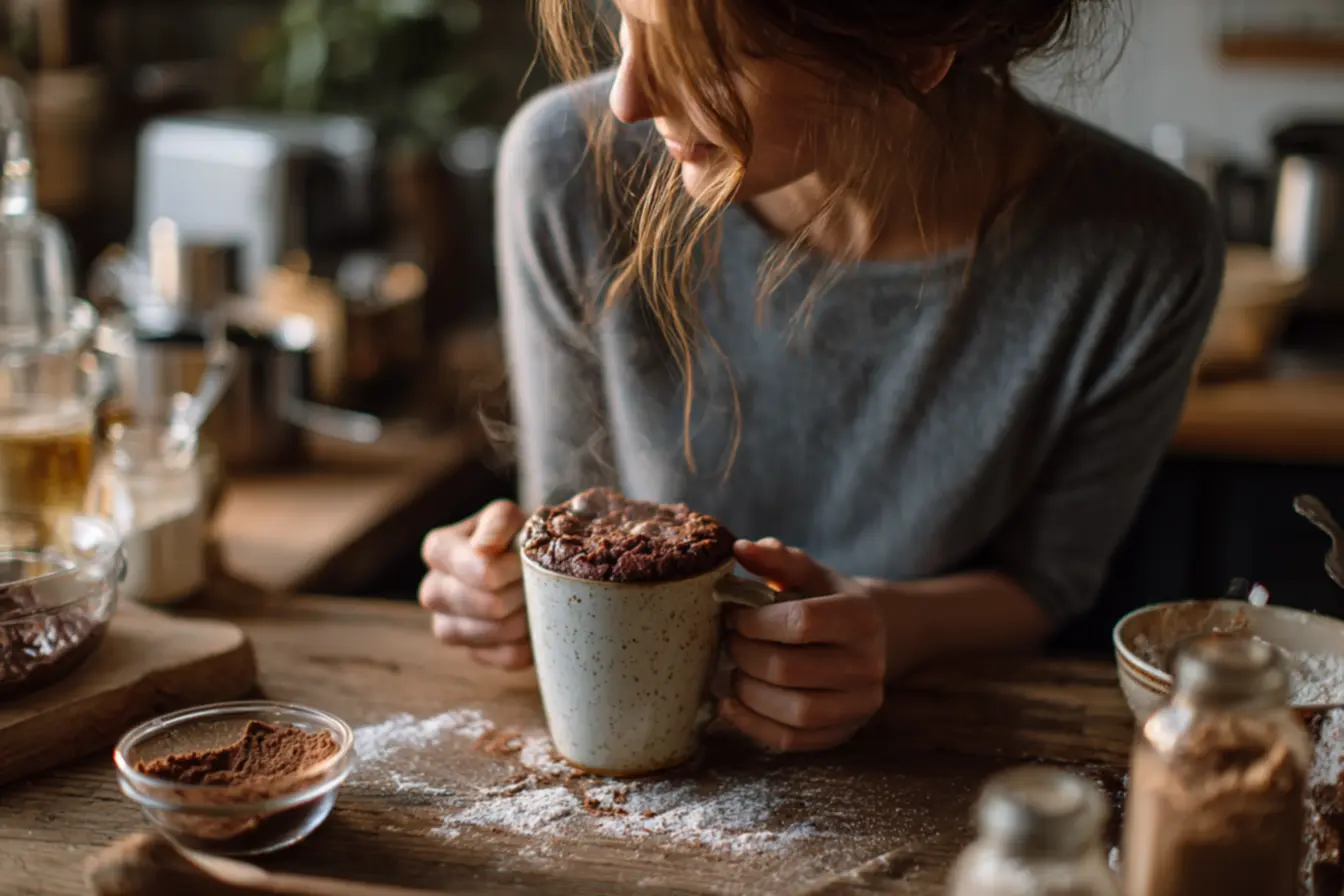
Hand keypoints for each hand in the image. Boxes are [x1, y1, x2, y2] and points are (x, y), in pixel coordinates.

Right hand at [419, 500, 531, 669]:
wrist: (526, 564)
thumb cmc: (514, 536)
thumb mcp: (509, 517)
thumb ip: (498, 522)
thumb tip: (483, 549)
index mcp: (438, 550)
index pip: (482, 573)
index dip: (514, 569)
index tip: (526, 559)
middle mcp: (433, 591)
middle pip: (492, 605)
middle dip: (523, 591)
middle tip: (537, 579)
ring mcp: (447, 627)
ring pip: (500, 631)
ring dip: (529, 614)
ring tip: (535, 597)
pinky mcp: (470, 653)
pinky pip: (508, 656)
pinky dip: (530, 640)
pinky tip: (532, 621)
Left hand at [719, 538, 886, 751]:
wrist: (864, 641)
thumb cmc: (826, 601)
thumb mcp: (808, 574)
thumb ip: (776, 558)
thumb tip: (740, 548)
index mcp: (861, 617)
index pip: (800, 622)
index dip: (755, 621)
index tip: (733, 615)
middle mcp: (868, 665)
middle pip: (789, 670)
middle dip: (744, 655)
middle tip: (728, 642)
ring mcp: (860, 705)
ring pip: (794, 711)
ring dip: (748, 691)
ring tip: (734, 670)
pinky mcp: (843, 734)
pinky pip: (791, 741)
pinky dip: (752, 724)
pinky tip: (731, 703)